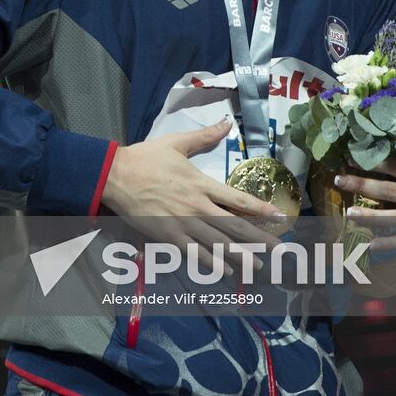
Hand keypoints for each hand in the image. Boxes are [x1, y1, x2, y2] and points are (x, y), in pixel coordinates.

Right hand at [102, 118, 284, 269]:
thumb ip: (205, 136)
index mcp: (202, 184)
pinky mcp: (168, 237)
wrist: (117, 176)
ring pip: (217, 244)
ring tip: (257, 268)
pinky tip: (224, 272)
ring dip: (239, 257)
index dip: (261, 210)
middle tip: (278, 252)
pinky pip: (193, 254)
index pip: (238, 200)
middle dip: (258, 240)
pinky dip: (210, 264)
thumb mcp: (177, 142)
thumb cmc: (146, 157)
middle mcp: (197, 206)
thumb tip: (226, 123)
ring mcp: (183, 224)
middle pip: (234, 227)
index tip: (279, 218)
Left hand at [334, 157, 395, 250]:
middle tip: (340, 180)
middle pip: (390, 191)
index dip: (375, 163)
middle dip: (363, 185)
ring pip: (395, 218)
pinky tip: (370, 245)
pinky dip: (388, 243)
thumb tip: (381, 153)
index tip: (352, 158)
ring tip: (349, 214)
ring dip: (370, 216)